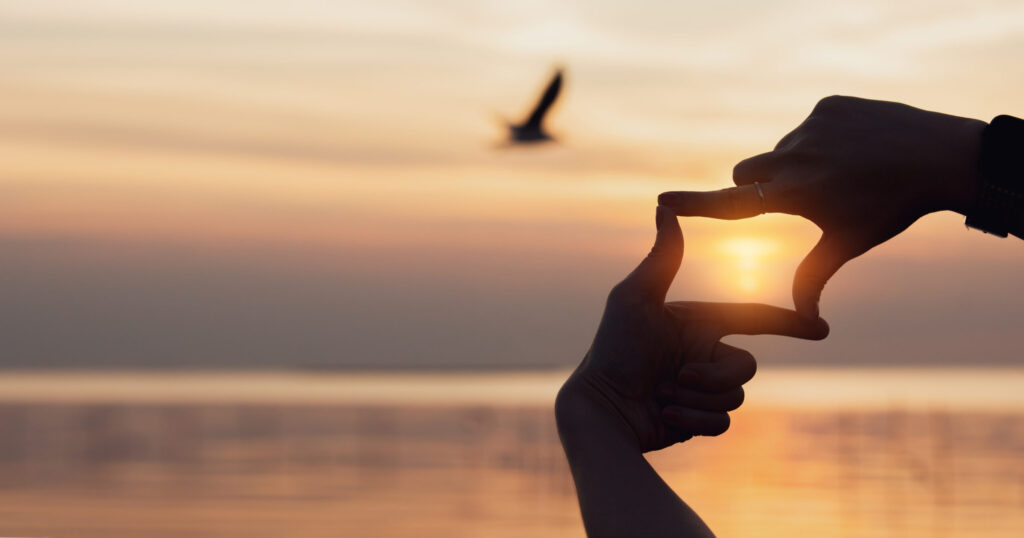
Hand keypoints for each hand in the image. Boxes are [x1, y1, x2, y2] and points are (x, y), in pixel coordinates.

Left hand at [556, 206, 828, 452]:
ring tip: (661, 393)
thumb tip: (664, 206)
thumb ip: (661, 258)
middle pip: (746, 366)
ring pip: (736, 396)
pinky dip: (693, 419)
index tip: (821, 328)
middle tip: (674, 377)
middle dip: (713, 375)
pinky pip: (722, 422)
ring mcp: (703, 389)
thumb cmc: (613, 349)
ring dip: (697, 397)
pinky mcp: (699, 418)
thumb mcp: (636, 298)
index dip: (787, 323)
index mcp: (698, 324)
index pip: (753, 318)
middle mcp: (704, 354)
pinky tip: (664, 414)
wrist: (599, 408)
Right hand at [658, 95, 986, 317]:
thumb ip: (813, 276)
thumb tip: (805, 322)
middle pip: (748, 174)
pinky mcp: (828, 106)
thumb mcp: (848, 242)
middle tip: (797, 197)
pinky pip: (806, 127)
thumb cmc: (891, 207)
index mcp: (797, 193)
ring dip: (793, 165)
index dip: (695, 204)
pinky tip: (852, 150)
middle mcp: (797, 156)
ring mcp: (812, 126)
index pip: (733, 203)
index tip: (663, 200)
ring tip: (838, 174)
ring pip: (779, 151)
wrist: (941, 156)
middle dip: (759, 187)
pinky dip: (818, 140)